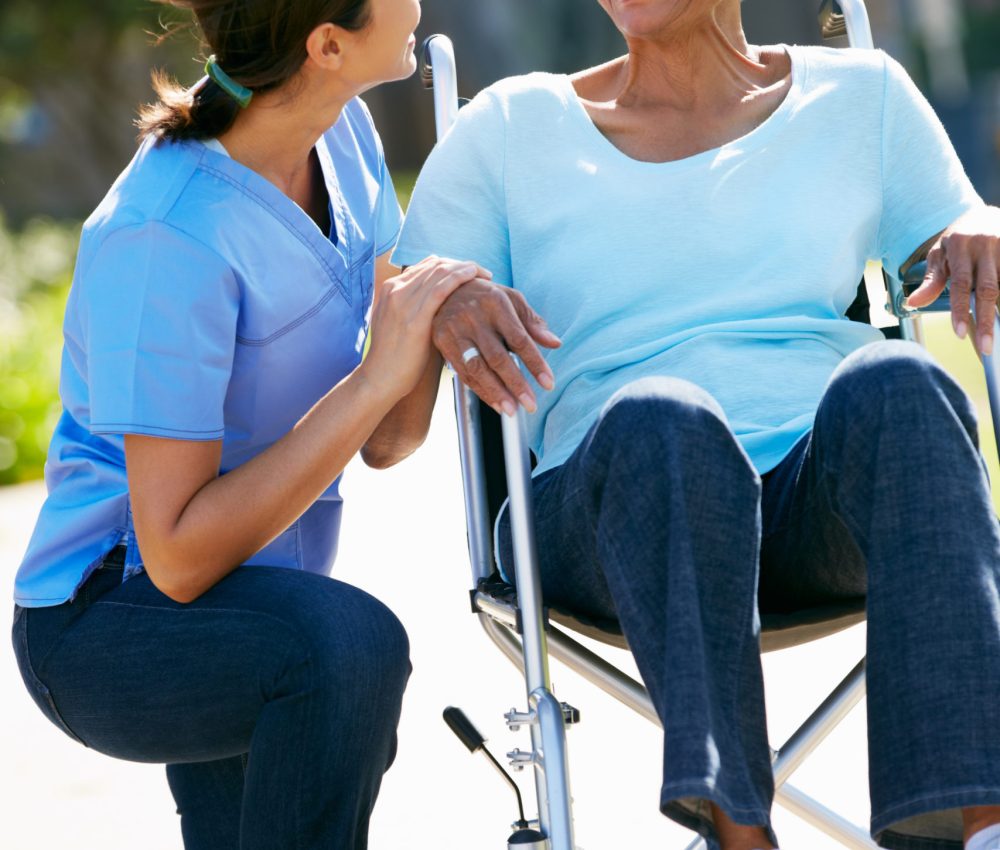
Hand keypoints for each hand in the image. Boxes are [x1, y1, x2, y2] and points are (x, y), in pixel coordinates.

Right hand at [361, 257, 487, 399]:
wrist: (380, 378)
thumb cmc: (397, 357)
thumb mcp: (401, 323)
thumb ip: (416, 308)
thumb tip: (445, 303)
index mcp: (390, 288)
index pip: (425, 266)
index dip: (450, 265)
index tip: (468, 272)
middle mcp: (395, 288)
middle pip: (434, 264)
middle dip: (461, 264)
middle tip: (480, 271)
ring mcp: (403, 300)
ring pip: (440, 271)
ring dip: (466, 268)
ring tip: (484, 274)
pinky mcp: (415, 316)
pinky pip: (442, 288)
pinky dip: (460, 277)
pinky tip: (475, 277)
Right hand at [431, 280, 560, 415]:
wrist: (446, 289)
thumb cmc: (487, 297)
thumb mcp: (512, 300)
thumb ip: (532, 323)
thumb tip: (555, 343)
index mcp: (496, 303)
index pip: (520, 339)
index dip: (535, 363)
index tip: (548, 384)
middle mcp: (474, 316)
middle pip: (498, 357)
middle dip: (516, 384)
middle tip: (531, 405)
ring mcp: (456, 329)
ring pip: (477, 368)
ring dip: (495, 392)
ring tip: (512, 410)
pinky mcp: (443, 341)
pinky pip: (463, 372)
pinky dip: (480, 390)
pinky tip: (495, 402)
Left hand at [906, 206, 999, 354]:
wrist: (986, 216)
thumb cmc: (958, 240)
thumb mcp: (938, 255)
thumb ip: (930, 280)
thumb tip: (913, 303)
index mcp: (961, 245)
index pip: (961, 284)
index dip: (960, 309)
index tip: (960, 334)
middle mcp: (986, 244)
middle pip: (988, 289)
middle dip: (986, 320)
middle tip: (985, 346)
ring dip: (999, 312)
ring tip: (996, 336)